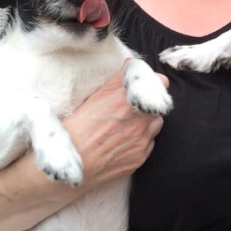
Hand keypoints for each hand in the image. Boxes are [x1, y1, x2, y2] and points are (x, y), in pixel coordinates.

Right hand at [63, 62, 168, 188]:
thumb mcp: (93, 97)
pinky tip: (124, 141)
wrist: (73, 164)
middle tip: (132, 107)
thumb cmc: (76, 130)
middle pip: (158, 105)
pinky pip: (149, 144)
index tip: (149, 83)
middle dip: (148, 104)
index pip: (157, 83)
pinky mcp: (140, 158)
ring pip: (156, 125)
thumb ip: (117, 81)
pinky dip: (142, 141)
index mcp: (126, 101)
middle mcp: (139, 120)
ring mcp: (142, 141)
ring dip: (147, 122)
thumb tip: (130, 65)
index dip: (154, 82)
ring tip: (128, 125)